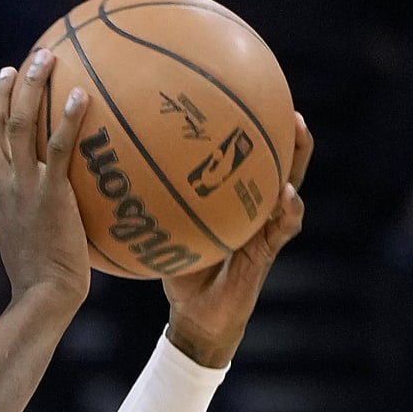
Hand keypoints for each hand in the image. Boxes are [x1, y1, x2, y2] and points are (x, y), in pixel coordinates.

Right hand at [0, 48, 90, 311]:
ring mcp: (23, 189)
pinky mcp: (48, 195)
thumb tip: (71, 211)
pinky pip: (57, 148)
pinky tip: (83, 95)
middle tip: (23, 62)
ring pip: (20, 125)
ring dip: (32, 87)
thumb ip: (44, 220)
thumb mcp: (35, 246)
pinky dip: (68, 119)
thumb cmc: (44, 285)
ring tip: (47, 57)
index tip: (5, 88)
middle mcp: (3, 186)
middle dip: (7, 89)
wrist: (42, 298)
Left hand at [161, 116, 313, 367]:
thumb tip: (115, 175)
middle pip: (278, 162)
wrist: (197, 318)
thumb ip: (151, 207)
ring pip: (291, 184)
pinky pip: (284, 226)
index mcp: (235, 200)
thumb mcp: (164, 234)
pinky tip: (286, 194)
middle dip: (285, 132)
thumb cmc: (181, 272)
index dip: (252, 128)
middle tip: (284, 100)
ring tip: (298, 129)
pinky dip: (287, 209)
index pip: (249, 157)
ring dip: (298, 157)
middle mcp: (255, 208)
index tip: (249, 93)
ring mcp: (266, 227)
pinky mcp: (269, 251)